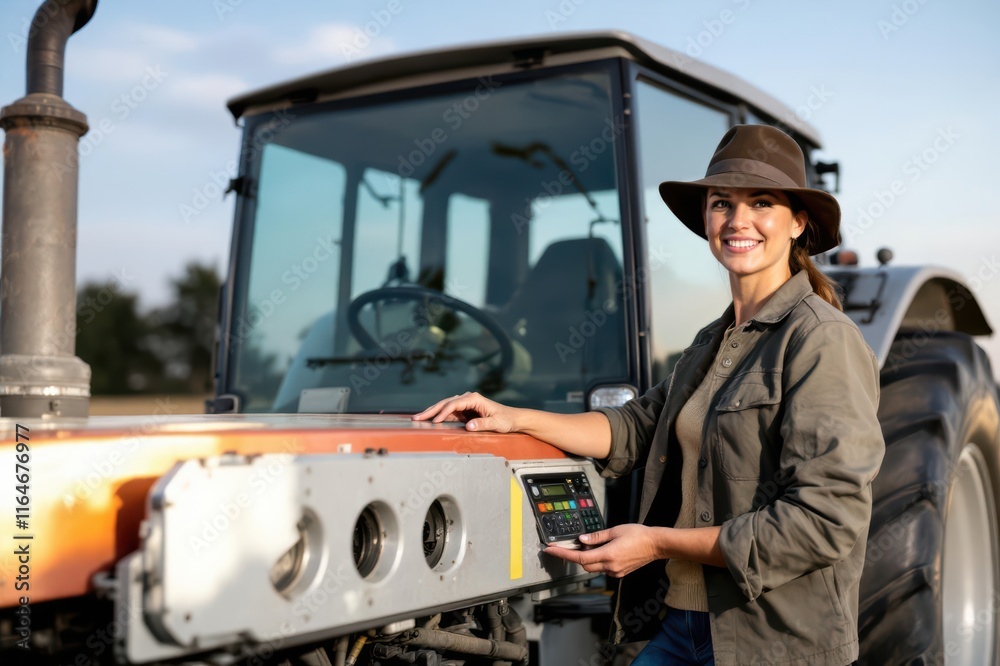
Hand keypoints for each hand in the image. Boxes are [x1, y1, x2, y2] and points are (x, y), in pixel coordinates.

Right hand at [411, 391, 517, 432]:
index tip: (436, 421)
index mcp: (474, 398)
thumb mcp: (496, 424)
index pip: (454, 404)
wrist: (512, 418)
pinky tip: (430, 421)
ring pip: (445, 407)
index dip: (444, 412)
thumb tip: (468, 426)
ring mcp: (465, 404)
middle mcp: (468, 398)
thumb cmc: (506, 420)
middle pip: (445, 403)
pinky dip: (439, 416)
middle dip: (431, 410)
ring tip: (418, 418)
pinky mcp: (465, 411)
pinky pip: (449, 413)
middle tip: (416, 417)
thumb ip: (482, 425)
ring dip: (432, 412)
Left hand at [545, 524, 659, 577]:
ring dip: (587, 558)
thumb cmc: (638, 535)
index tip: (551, 550)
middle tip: (571, 544)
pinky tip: (601, 550)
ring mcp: (615, 572)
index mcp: (608, 555)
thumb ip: (596, 537)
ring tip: (590, 545)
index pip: (579, 557)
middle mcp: (610, 567)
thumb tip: (581, 540)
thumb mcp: (615, 530)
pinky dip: (597, 560)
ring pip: (593, 568)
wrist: (656, 545)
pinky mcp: (619, 573)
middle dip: (575, 556)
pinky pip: (602, 569)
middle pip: (584, 565)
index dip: (563, 554)